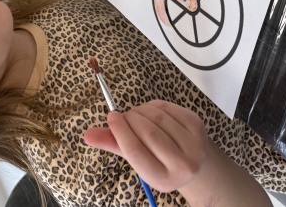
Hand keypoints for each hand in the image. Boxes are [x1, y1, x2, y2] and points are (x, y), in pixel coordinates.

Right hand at [82, 100, 210, 192]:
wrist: (194, 162)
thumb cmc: (158, 160)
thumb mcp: (137, 160)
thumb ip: (113, 145)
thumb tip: (87, 135)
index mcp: (163, 179)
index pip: (135, 152)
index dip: (120, 131)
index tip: (111, 117)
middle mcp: (183, 165)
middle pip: (148, 132)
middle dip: (130, 118)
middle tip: (121, 116)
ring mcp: (194, 144)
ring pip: (158, 117)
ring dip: (140, 110)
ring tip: (135, 115)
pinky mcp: (198, 125)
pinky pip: (168, 107)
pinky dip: (153, 105)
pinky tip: (149, 111)